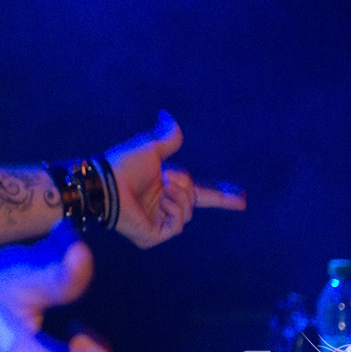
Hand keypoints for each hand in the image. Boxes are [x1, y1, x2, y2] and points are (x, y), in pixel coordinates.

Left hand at [108, 111, 245, 248]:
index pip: (201, 193)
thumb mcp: (151, 147)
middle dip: (186, 183)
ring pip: (188, 210)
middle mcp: (164, 206)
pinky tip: (157, 202)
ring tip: (159, 189)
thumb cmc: (123, 165)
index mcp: (166, 188)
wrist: (107, 182)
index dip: (222, 195)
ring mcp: (158, 223)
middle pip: (196, 197)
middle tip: (166, 177)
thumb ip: (167, 136)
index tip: (243, 199)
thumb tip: (167, 115)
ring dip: (177, 194)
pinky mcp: (153, 236)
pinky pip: (179, 224)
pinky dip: (172, 209)